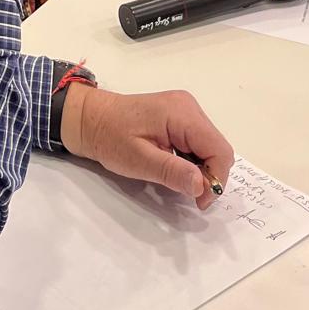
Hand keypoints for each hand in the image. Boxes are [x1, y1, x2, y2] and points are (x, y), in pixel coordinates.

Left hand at [61, 86, 233, 211]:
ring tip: (178, 182)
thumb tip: (204, 185)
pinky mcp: (177, 117)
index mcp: (182, 113)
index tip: (199, 201)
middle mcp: (188, 107)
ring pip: (208, 147)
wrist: (89, 119)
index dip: (216, 179)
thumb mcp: (139, 160)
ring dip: (200, 169)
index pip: (219, 150)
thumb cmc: (110, 137)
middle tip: (189, 196)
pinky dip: (191, 161)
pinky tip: (174, 169)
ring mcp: (183, 110)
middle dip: (209, 175)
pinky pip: (196, 143)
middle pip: (216, 148)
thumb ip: (173, 172)